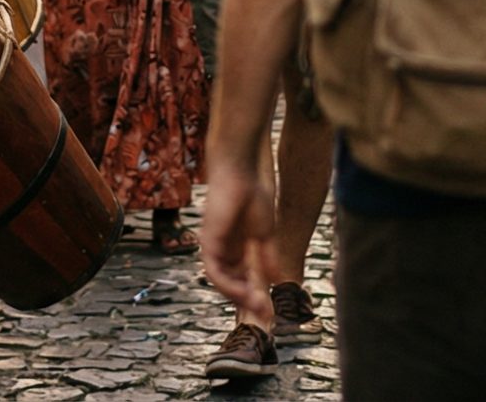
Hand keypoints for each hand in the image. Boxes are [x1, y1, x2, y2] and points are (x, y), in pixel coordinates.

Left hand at [197, 161, 276, 319]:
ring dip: (239, 296)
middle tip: (266, 314)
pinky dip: (229, 284)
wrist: (243, 172)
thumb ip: (268, 257)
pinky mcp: (208, 241)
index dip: (257, 294)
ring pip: (223, 281)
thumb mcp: (266, 234)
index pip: (244, 278)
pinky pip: (215, 271)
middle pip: (233, 283)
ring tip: (258, 306)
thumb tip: (277, 280)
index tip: (270, 309)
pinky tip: (244, 292)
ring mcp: (214, 246)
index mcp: (237, 247)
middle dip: (249, 300)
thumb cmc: (254, 194)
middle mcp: (223, 250)